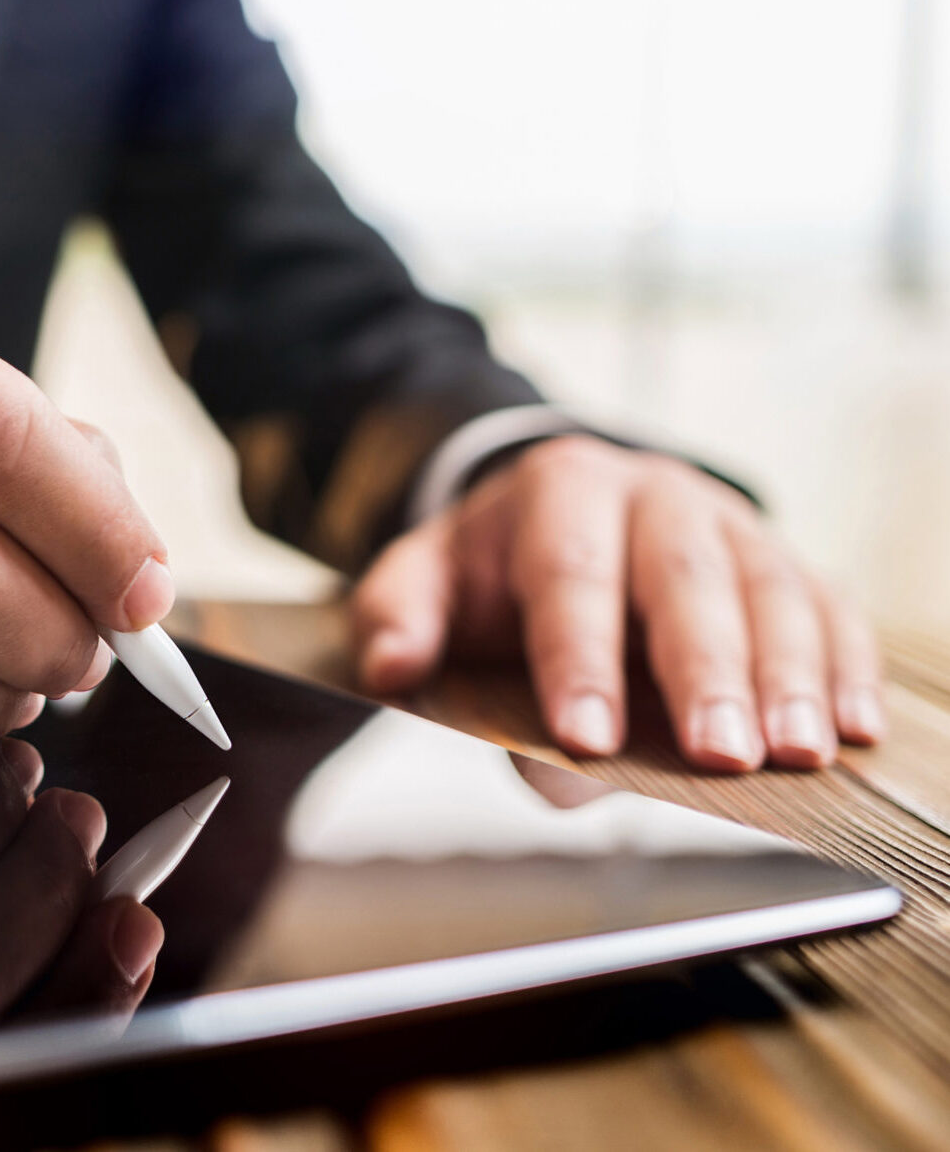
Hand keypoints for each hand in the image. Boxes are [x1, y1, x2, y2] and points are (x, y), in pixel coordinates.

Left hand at [350, 436, 883, 770]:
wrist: (555, 509)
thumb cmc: (492, 565)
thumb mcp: (424, 575)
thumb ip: (399, 619)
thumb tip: (393, 668)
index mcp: (559, 491)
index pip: (569, 575)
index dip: (578, 659)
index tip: (583, 739)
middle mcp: (652, 493)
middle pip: (683, 577)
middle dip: (703, 669)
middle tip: (717, 754)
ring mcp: (725, 521)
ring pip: (768, 587)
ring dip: (788, 673)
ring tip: (796, 751)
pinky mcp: (779, 555)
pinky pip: (825, 600)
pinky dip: (846, 663)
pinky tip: (853, 727)